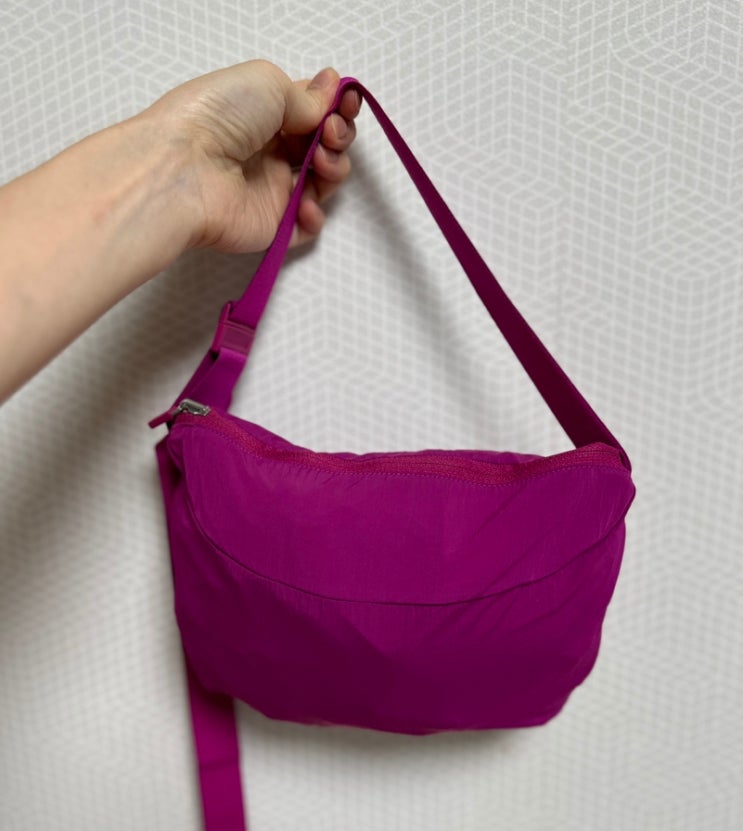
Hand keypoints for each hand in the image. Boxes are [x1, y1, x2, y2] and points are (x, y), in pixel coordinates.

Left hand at [139, 59, 360, 253]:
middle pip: (322, 146)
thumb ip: (306, 96)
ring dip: (334, 169)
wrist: (184, 169)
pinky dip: (314, 215)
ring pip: (321, 184)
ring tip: (321, 163)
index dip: (335, 107)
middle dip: (339, 136)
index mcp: (263, 115)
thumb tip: (330, 92)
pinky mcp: (270, 227)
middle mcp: (268, 151)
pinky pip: (305, 228)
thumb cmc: (219, 116)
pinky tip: (304, 202)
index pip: (311, 112)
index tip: (347, 102)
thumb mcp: (266, 84)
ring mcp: (270, 191)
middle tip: (331, 134)